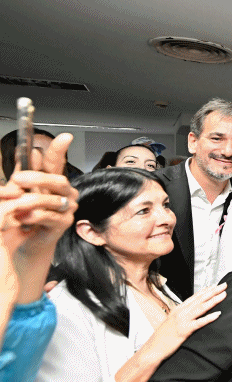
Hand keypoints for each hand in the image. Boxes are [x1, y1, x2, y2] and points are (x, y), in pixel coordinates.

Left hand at [4, 134, 77, 303]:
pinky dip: (31, 216)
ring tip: (14, 207)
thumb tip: (30, 152)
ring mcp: (67, 208)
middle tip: (17, 180)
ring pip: (50, 198)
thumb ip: (24, 172)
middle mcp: (65, 193)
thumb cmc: (23, 215)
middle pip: (56, 178)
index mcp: (53, 181)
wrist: (23, 244)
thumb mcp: (20, 191)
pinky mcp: (63, 223)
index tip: (65, 137)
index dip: (60, 149)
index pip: (57, 162)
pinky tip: (22, 219)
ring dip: (28, 202)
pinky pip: (47, 215)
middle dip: (36, 178)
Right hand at [145, 283, 226, 359]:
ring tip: (223, 295)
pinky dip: (209, 318)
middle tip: (224, 285)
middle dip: (213, 291)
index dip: (205, 290)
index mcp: (178, 309)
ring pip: (201, 307)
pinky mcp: (184, 330)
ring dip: (213, 300)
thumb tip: (191, 313)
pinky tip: (217, 314)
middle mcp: (181, 312)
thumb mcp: (172, 322)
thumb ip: (182, 316)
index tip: (215, 285)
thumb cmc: (162, 337)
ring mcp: (182, 320)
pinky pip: (199, 323)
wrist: (152, 348)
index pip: (194, 297)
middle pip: (200, 299)